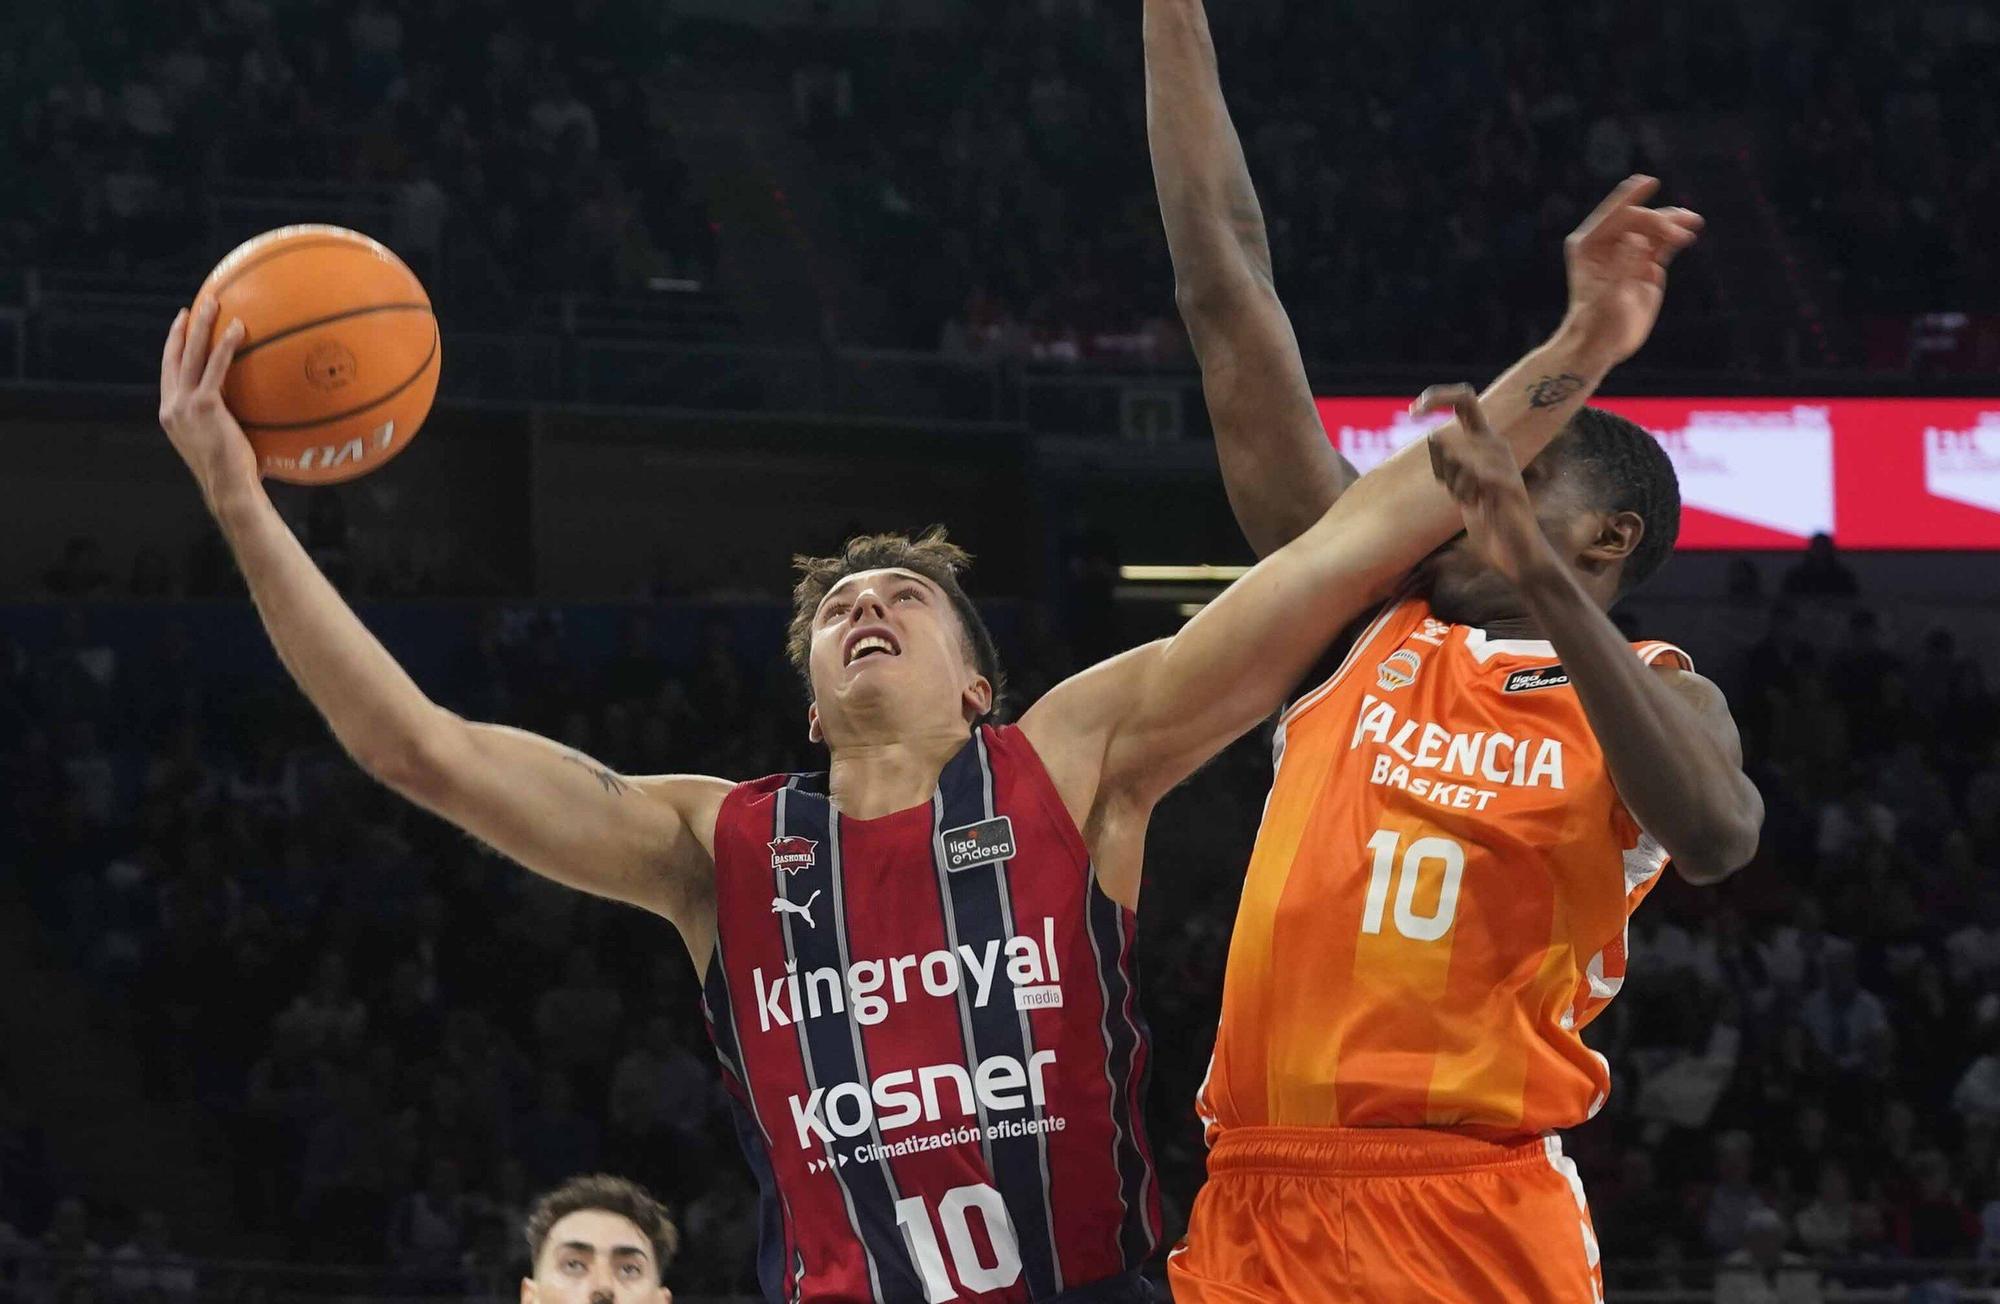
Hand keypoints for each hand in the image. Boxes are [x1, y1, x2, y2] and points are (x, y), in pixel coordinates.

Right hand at [158, 298, 257, 503]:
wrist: (228, 488)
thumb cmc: (233, 473)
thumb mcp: (218, 442)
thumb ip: (222, 423)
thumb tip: (250, 412)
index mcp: (171, 414)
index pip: (169, 373)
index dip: (173, 348)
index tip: (180, 328)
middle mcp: (172, 406)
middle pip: (174, 357)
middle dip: (183, 329)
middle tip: (193, 307)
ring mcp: (185, 405)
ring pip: (192, 355)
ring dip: (202, 325)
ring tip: (214, 301)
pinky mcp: (204, 405)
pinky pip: (217, 367)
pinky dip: (226, 345)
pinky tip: (239, 327)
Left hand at [1416, 384, 1559, 584]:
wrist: (1515, 554)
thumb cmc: (1488, 519)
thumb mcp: (1460, 486)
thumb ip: (1448, 463)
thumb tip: (1434, 435)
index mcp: (1486, 440)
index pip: (1464, 399)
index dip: (1437, 396)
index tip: (1413, 411)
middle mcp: (1498, 444)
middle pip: (1446, 439)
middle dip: (1441, 469)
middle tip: (1462, 493)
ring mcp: (1507, 463)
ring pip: (1454, 459)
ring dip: (1455, 487)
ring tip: (1475, 503)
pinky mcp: (1510, 485)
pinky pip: (1474, 475)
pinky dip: (1466, 492)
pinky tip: (1479, 504)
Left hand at [1559, 175, 1702, 369]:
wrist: (1600, 345)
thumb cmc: (1596, 322)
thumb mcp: (1610, 295)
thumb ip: (1623, 265)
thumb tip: (1636, 238)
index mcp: (1589, 244)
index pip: (1615, 214)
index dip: (1632, 196)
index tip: (1649, 182)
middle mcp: (1607, 245)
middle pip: (1638, 220)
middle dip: (1660, 220)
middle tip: (1680, 231)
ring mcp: (1628, 254)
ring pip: (1653, 230)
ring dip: (1673, 223)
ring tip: (1692, 221)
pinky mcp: (1644, 265)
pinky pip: (1662, 244)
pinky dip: (1675, 237)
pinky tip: (1688, 233)